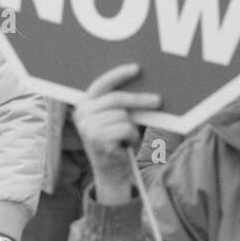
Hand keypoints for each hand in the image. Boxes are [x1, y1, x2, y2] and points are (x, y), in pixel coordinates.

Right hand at [74, 64, 161, 202]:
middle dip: (139, 99)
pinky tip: (124, 144)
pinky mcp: (98, 140)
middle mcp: (81, 114)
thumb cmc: (117, 139)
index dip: (119, 75)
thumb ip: (120, 101)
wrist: (111, 171)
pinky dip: (131, 136)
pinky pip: (126, 128)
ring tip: (125, 137)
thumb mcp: (115, 117)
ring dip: (131, 127)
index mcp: (83, 104)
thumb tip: (142, 81)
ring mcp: (87, 127)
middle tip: (158, 100)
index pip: (101, 83)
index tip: (137, 69)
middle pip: (116, 98)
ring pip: (123, 115)